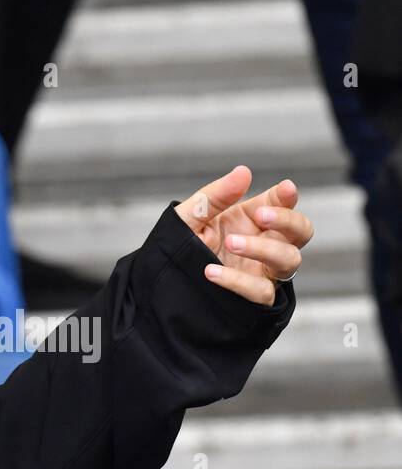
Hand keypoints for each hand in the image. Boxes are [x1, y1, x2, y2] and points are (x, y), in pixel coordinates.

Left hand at [174, 166, 312, 305]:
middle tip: (260, 214)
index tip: (285, 189)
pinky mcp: (255, 297)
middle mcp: (265, 243)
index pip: (282, 204)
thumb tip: (243, 171)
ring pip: (289, 260)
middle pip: (301, 231)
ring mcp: (263, 271)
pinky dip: (238, 281)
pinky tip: (212, 272)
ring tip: (230, 242)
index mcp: (252, 219)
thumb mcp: (192, 216)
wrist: (167, 280)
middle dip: (287, 220)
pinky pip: (261, 291)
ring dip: (262, 249)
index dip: (287, 197)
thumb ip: (215, 196)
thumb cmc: (184, 243)